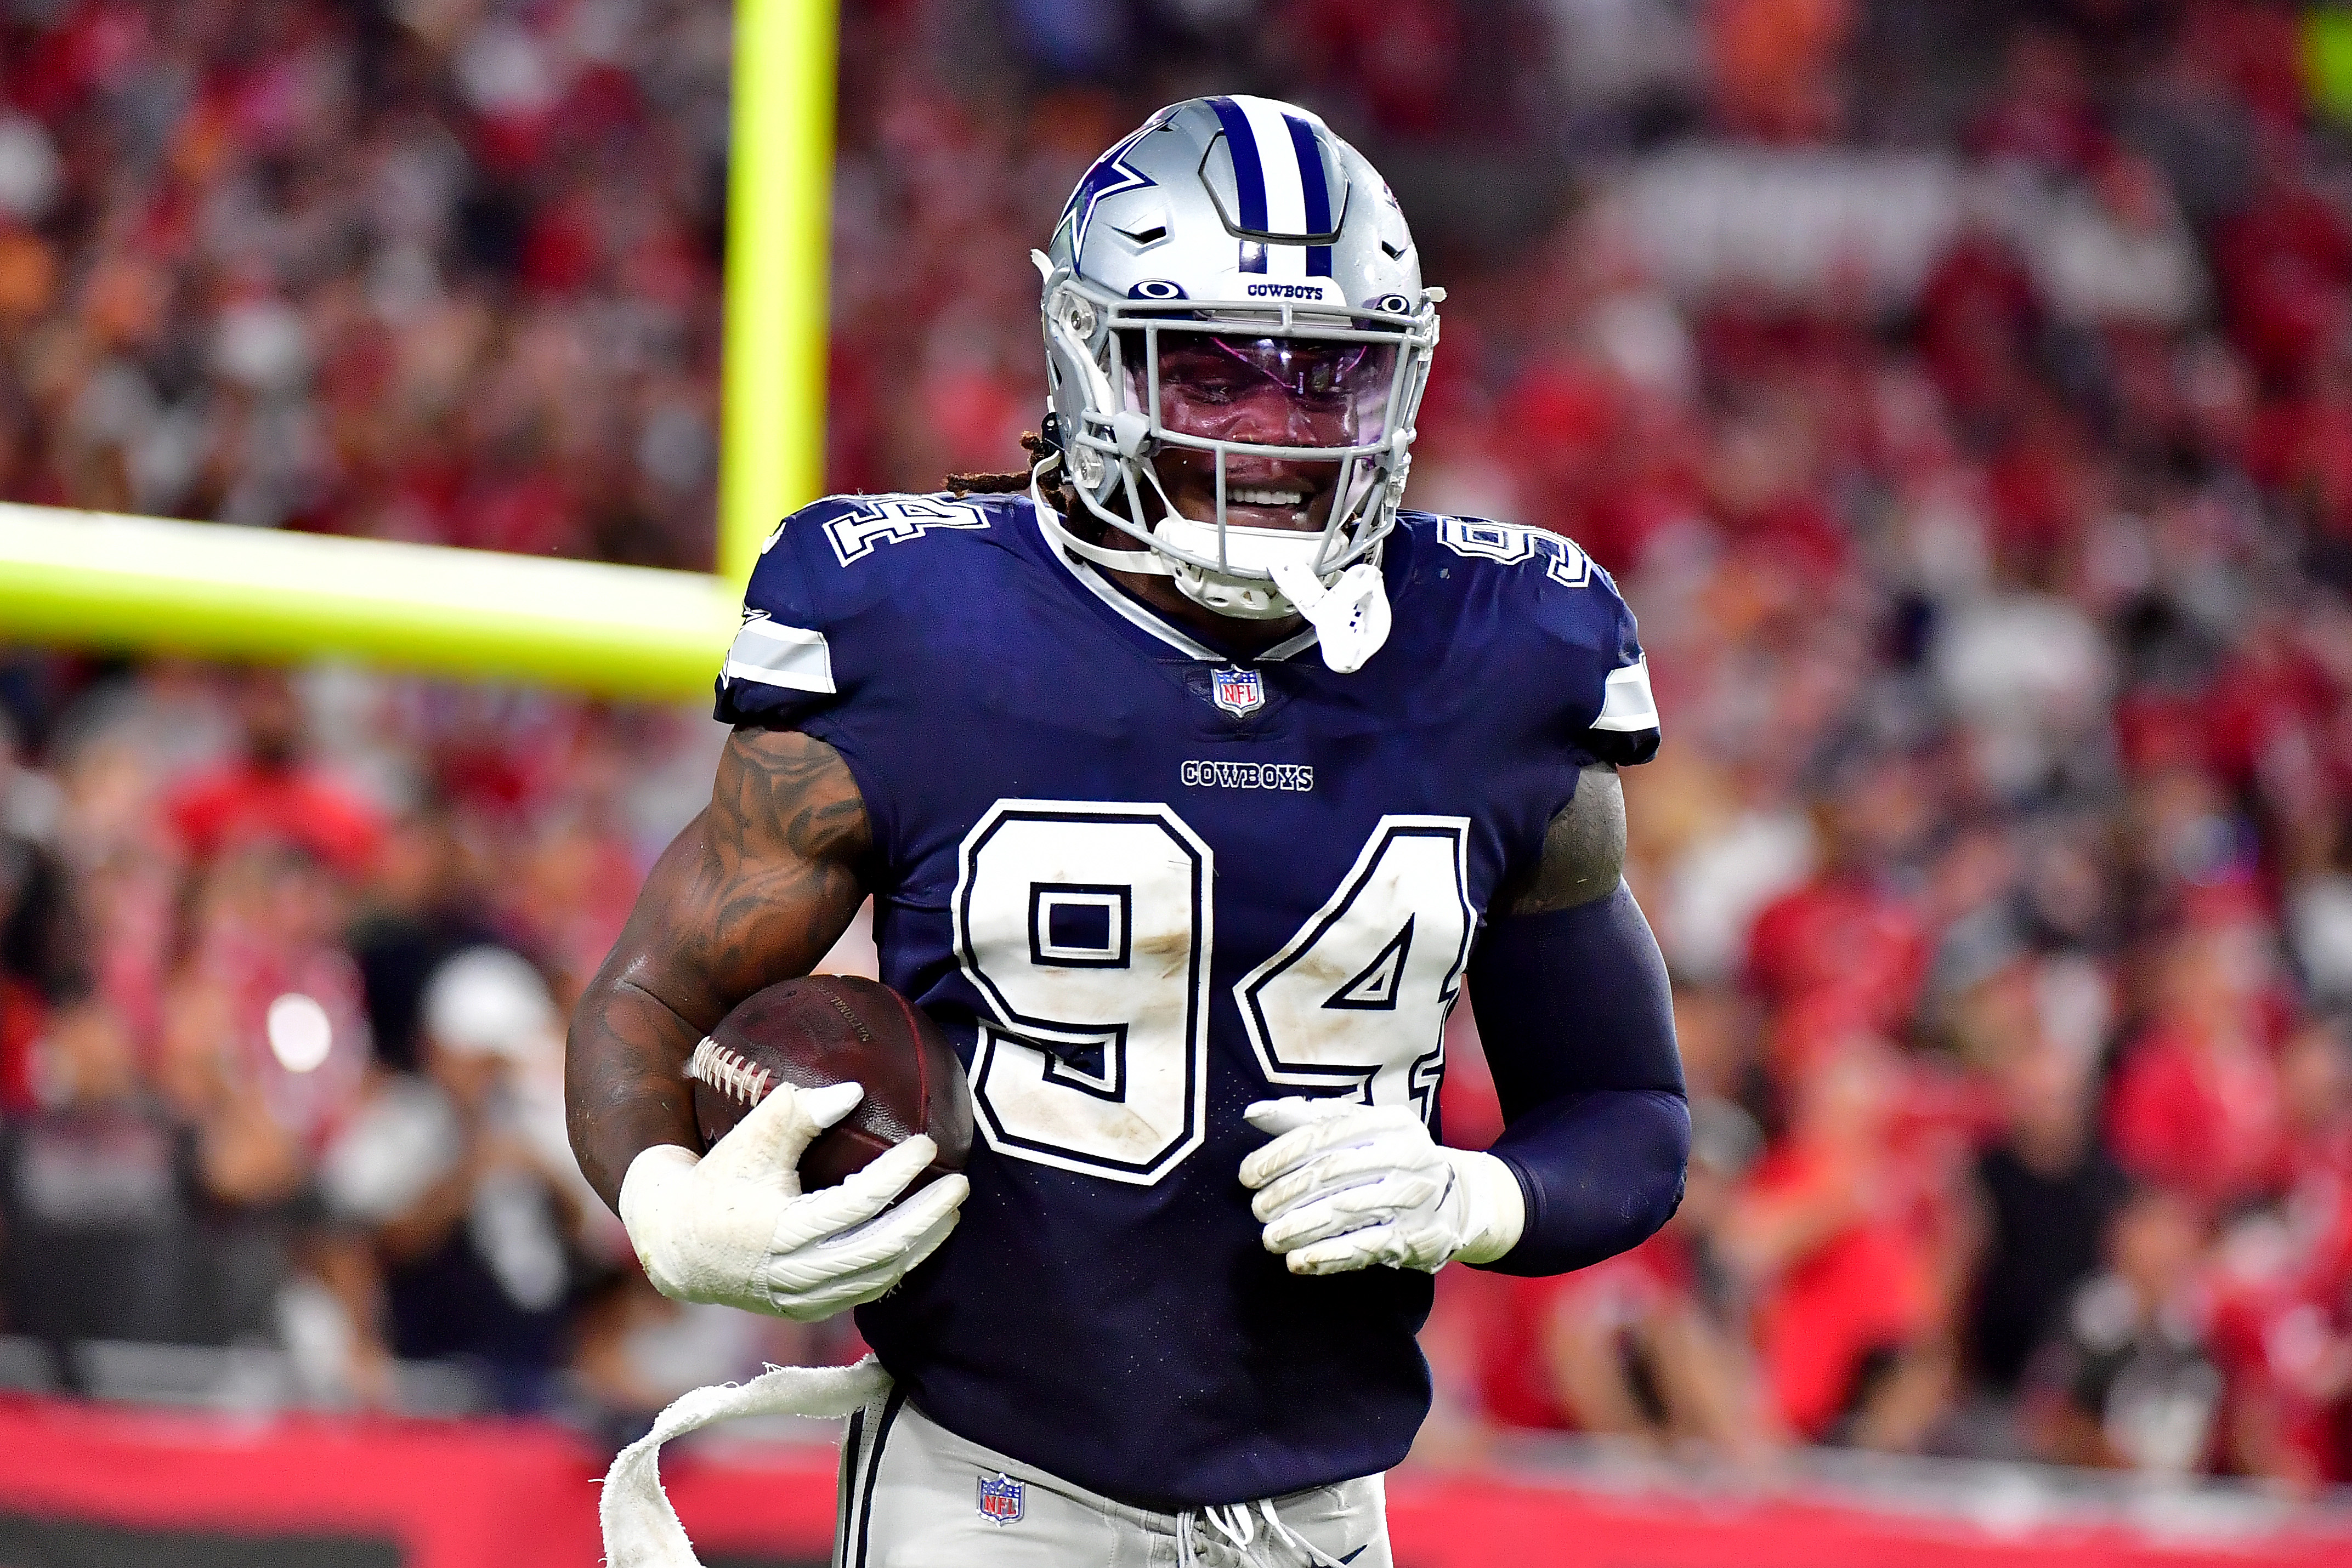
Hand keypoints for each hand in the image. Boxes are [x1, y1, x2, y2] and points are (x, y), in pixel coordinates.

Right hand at [618, 1080, 967, 1320]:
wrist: (678, 1247)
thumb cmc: (718, 1182)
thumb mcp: (750, 1141)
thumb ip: (797, 1113)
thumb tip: (854, 1091)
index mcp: (779, 1231)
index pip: (856, 1205)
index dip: (897, 1175)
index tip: (927, 1145)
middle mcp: (793, 1273)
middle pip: (879, 1249)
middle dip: (927, 1217)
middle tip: (961, 1183)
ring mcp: (802, 1299)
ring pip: (878, 1277)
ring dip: (922, 1243)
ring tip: (952, 1209)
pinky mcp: (807, 1311)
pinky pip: (865, 1292)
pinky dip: (899, 1266)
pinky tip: (922, 1239)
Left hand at [1240, 1097, 1521, 1274]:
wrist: (1459, 1200)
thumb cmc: (1392, 1160)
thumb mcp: (1362, 1130)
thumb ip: (1308, 1120)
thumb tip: (1254, 1114)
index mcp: (1390, 1122)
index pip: (1324, 1135)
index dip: (1280, 1155)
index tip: (1247, 1175)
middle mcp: (1408, 1155)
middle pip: (1332, 1173)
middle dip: (1287, 1193)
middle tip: (1257, 1210)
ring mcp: (1416, 1198)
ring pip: (1345, 1211)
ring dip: (1300, 1227)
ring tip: (1269, 1238)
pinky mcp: (1418, 1237)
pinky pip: (1366, 1247)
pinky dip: (1328, 1256)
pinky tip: (1299, 1261)